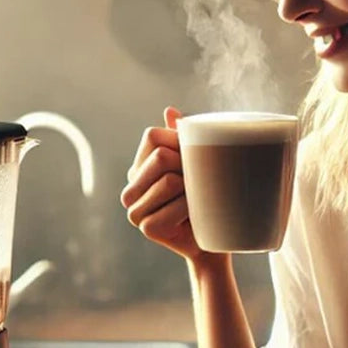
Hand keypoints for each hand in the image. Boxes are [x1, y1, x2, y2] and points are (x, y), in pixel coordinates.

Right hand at [121, 107, 217, 263]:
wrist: (216, 237)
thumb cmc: (207, 194)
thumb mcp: (196, 160)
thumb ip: (181, 135)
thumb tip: (169, 110)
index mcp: (138, 167)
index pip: (153, 136)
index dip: (180, 141)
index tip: (193, 158)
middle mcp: (131, 187)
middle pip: (161, 157)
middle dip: (187, 166)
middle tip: (196, 184)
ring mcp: (134, 209)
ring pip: (170, 180)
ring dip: (192, 189)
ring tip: (194, 201)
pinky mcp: (147, 228)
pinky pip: (178, 205)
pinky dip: (192, 209)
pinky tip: (191, 219)